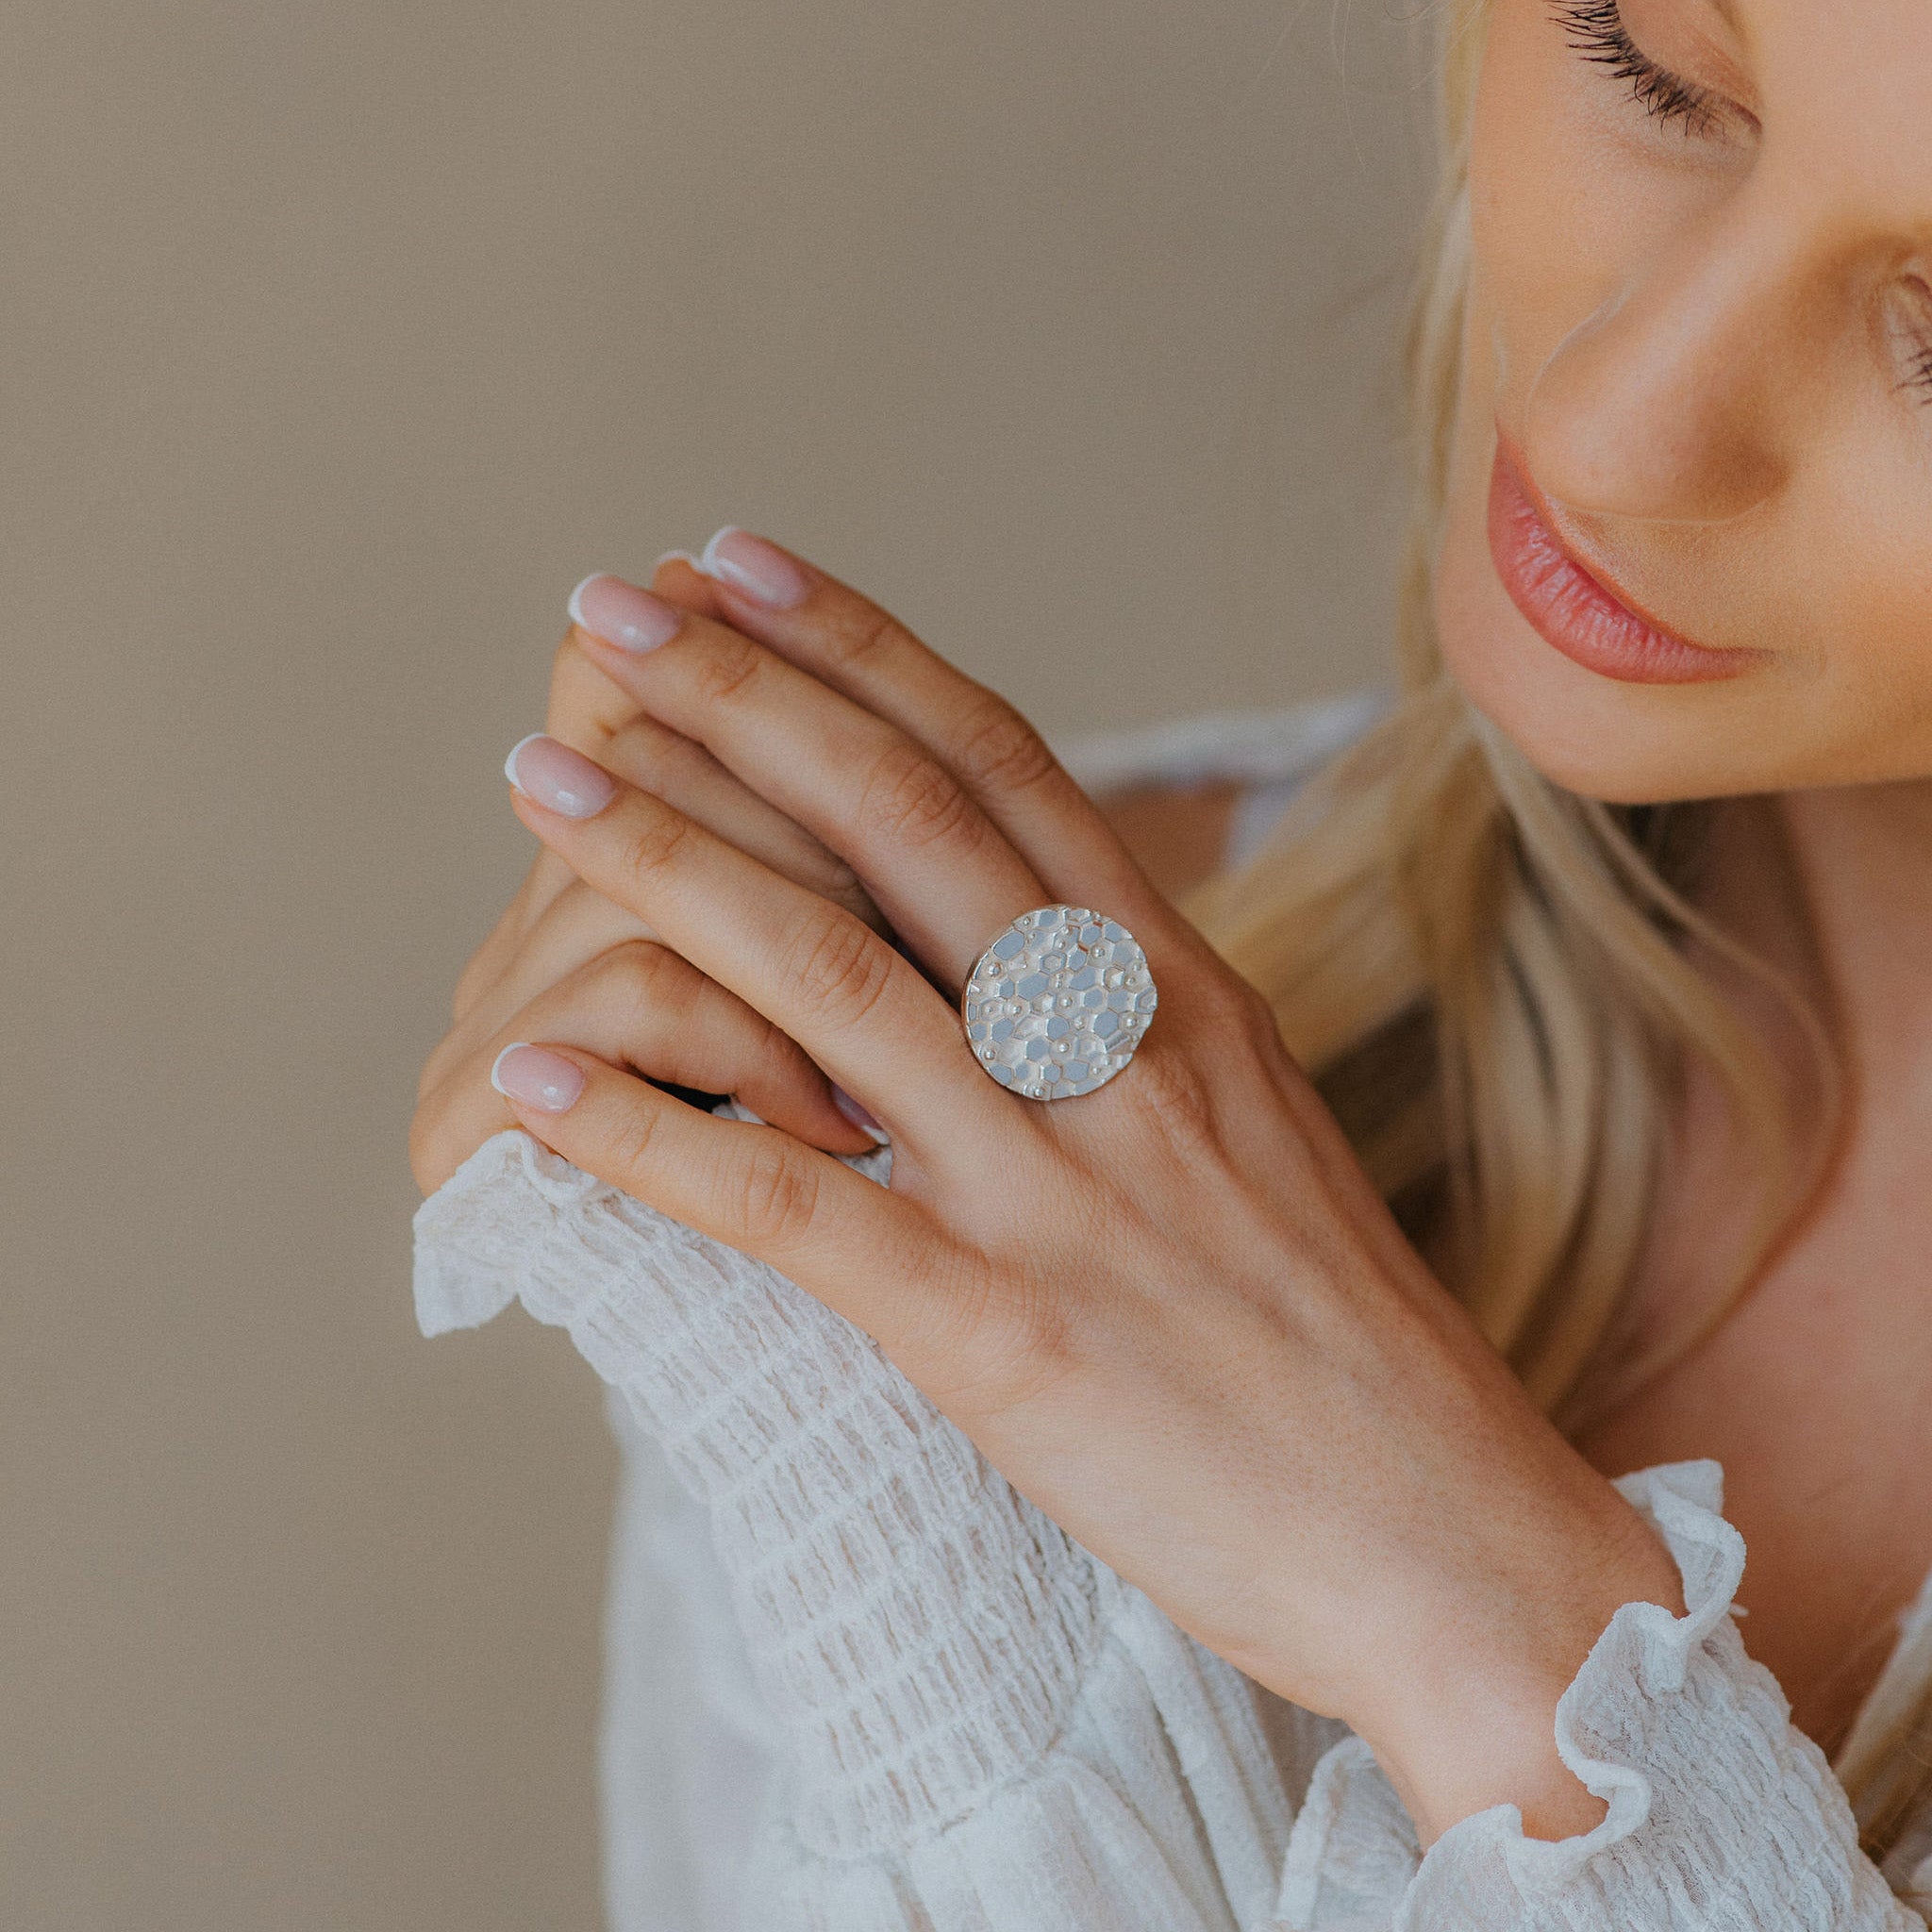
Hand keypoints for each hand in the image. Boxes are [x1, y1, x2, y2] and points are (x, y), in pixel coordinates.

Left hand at [480, 530, 1685, 1844]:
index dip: (868, 652)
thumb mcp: (1257, 1134)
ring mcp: (1061, 1187)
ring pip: (833, 978)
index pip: (1010, 767)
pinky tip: (535, 1081)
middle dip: (748, 697)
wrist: (1455, 1540)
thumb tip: (1011, 960)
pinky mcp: (1003, 1336)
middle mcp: (1122, 1052)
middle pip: (909, 824)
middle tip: (614, 603)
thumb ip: (1134, 1034)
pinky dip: (650, 1135)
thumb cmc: (1347, 1348)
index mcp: (1187, 993)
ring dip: (671, 861)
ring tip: (541, 774)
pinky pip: (795, 1206)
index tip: (748, 569)